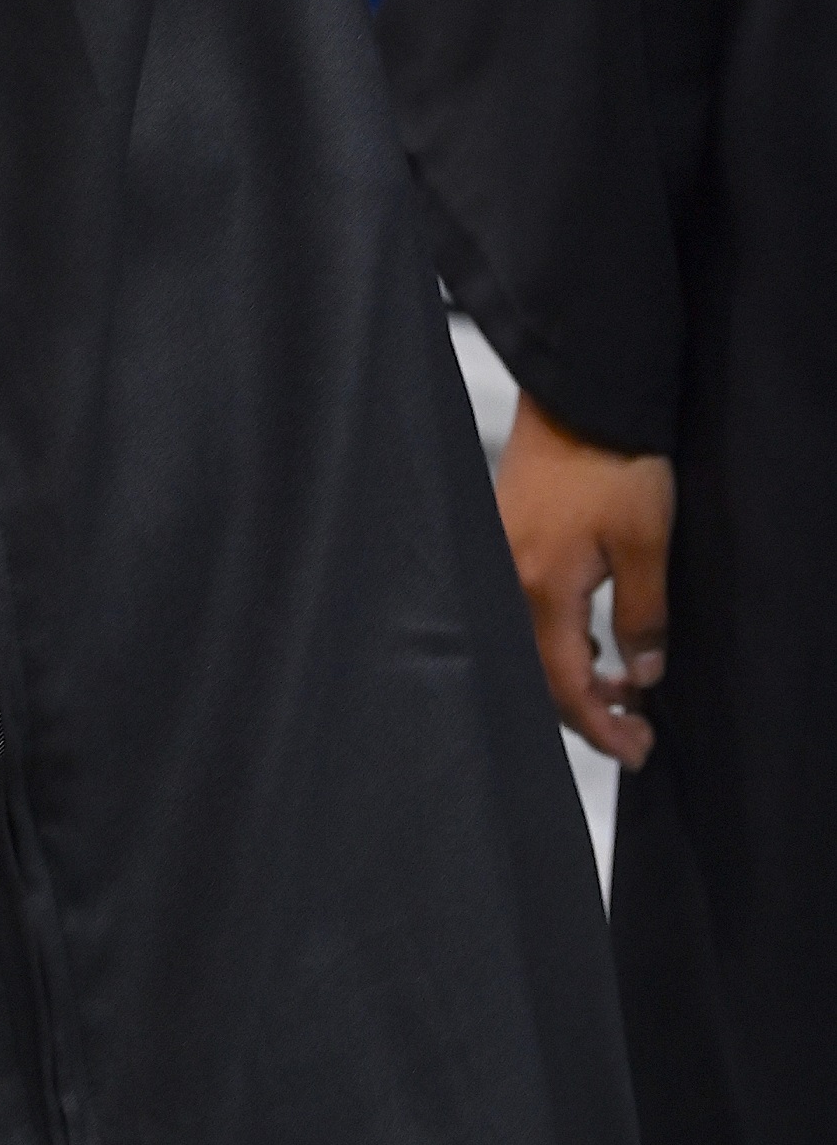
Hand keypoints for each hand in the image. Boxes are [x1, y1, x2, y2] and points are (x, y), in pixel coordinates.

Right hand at [496, 386, 673, 769]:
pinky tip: (587, 637)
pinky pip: (522, 610)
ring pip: (529, 644)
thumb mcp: (645, 542)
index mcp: (541, 588)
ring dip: (573, 675)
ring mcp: (499, 556)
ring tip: (620, 687)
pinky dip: (556, 639)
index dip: (603, 728)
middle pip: (540, 673)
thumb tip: (644, 675)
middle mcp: (507, 579)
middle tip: (635, 729)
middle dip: (588, 710)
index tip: (639, 751)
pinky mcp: (501, 534)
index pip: (567, 686)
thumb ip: (643, 616)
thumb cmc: (610, 462)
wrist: (576, 393)